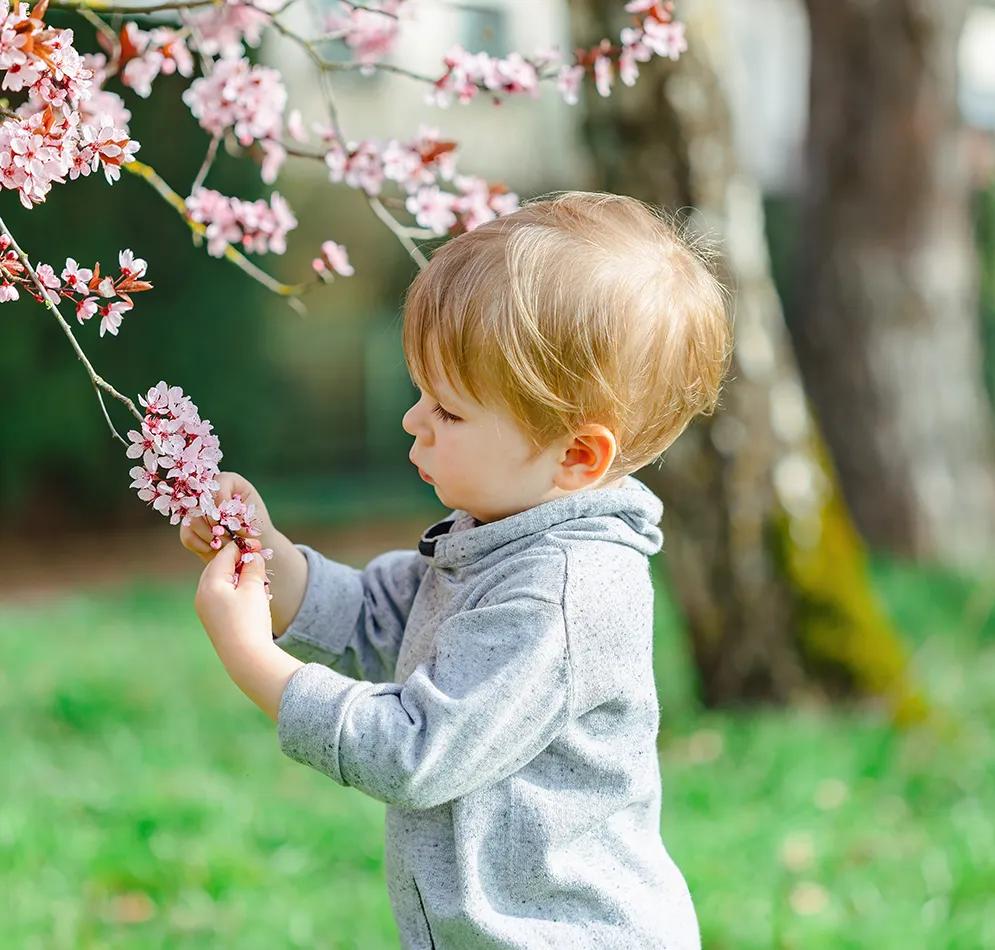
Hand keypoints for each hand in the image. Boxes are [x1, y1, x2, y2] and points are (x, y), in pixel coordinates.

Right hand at [181, 471, 275, 563]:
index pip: (218, 485)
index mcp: (229, 481)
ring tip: (226, 543)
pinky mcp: (189, 525)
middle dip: (215, 524)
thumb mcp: (257, 519)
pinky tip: (214, 548)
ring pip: (192, 520)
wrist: (252, 541)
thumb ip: (244, 517)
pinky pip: (186, 535)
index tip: (231, 522)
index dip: (222, 505)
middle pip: (201, 503)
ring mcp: (195, 508)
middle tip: (229, 536)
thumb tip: (229, 520)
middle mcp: (208, 491)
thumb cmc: (258, 526)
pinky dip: (201, 545)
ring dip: (209, 535)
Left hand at [193, 537, 304, 720]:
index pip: (224, 554)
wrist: (246, 658)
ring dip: (237, 576)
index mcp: (210, 583)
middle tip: (258, 560)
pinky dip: (234, 589)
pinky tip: (249, 595)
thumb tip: (252, 556)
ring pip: (220, 581)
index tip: (258, 545)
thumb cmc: (250, 620)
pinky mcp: (212, 619)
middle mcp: (202, 594)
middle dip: (238, 561)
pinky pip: (220, 595)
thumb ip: (253, 567)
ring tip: (256, 578)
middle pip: (218, 567)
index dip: (242, 547)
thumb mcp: (254, 589)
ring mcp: (205, 608)